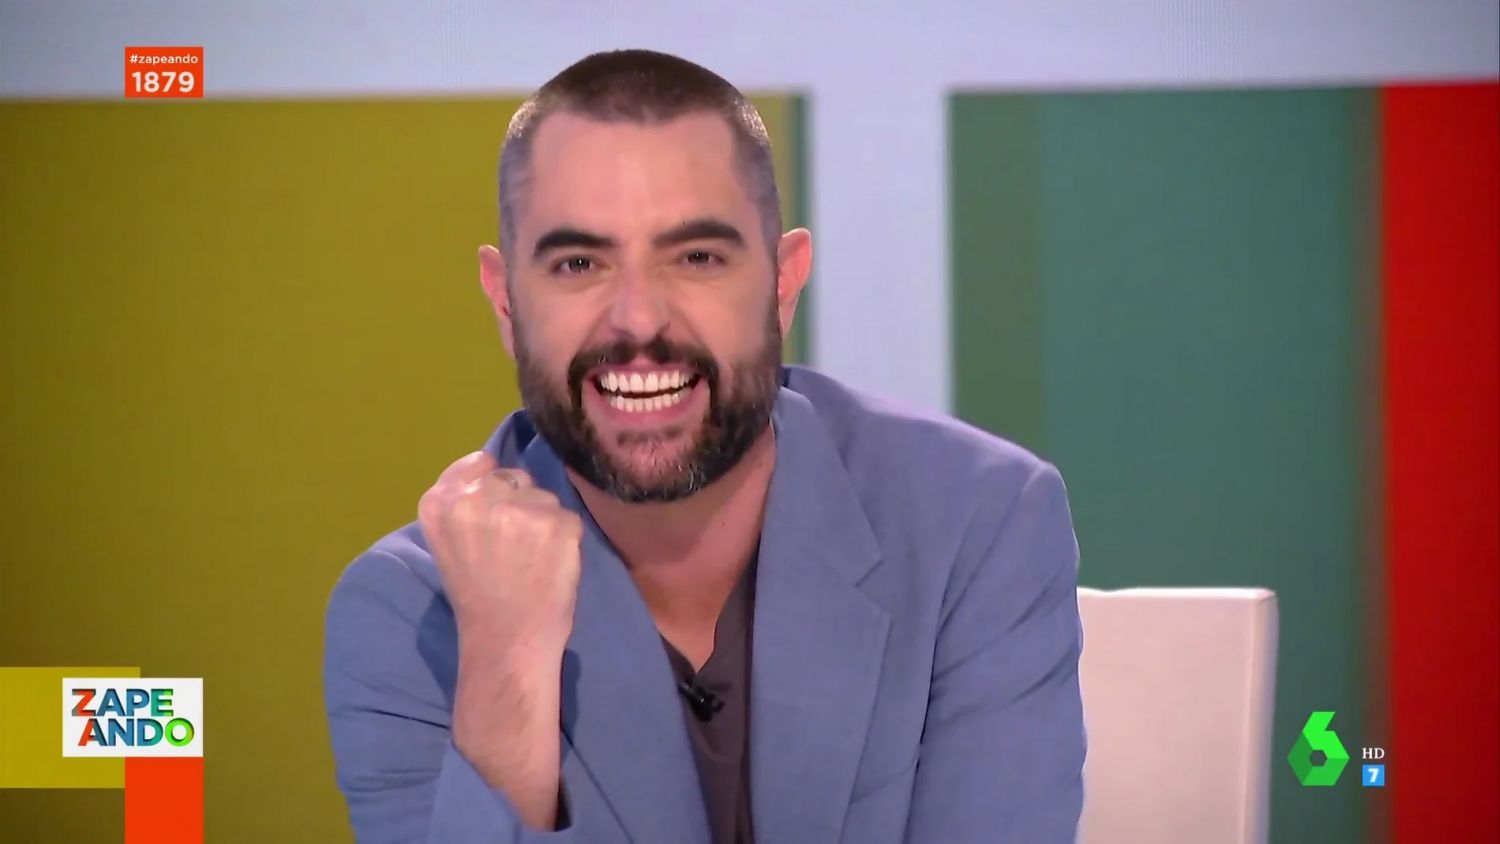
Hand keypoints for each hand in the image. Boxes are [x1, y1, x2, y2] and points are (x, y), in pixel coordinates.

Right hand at [418, 451, 583, 660]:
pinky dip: (564, 538)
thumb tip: (493, 470)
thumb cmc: (476, 593)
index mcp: (440, 502)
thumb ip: (463, 502)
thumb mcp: (447, 541)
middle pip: (514, 476)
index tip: (493, 516)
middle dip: (518, 503)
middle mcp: (477, 498)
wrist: (507, 640)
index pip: (479, 463)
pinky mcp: (558, 523)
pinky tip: (549, 564)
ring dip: (542, 521)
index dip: (492, 487)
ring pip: (543, 496)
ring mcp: (520, 509)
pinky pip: (568, 517)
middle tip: (512, 546)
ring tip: (530, 559)